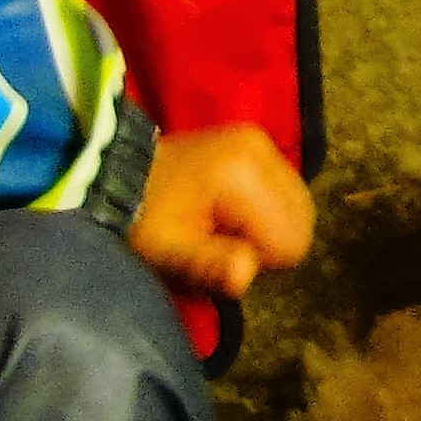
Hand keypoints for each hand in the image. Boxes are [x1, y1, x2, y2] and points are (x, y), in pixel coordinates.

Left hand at [130, 122, 315, 298]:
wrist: (119, 176)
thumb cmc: (143, 218)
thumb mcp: (168, 251)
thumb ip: (209, 265)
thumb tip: (245, 277)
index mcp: (243, 173)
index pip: (291, 239)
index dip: (259, 259)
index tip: (221, 252)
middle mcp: (261, 149)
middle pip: (301, 220)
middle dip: (268, 241)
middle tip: (222, 240)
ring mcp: (261, 143)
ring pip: (298, 207)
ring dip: (268, 226)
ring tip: (224, 226)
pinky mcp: (257, 144)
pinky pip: (286, 191)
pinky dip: (266, 210)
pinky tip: (231, 212)